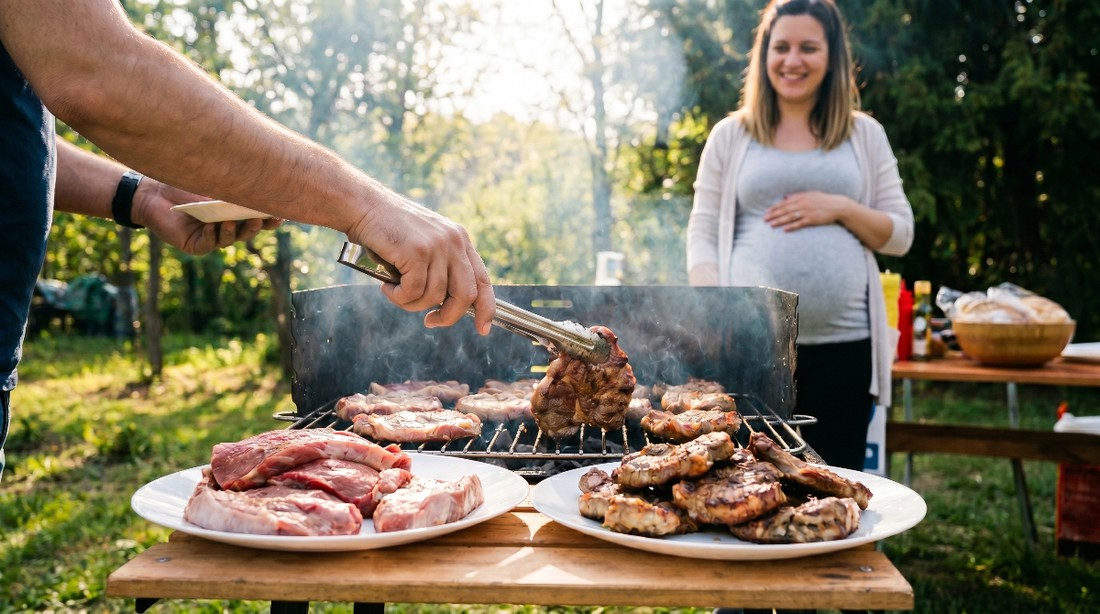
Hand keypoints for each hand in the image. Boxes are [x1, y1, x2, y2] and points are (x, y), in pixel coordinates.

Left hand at [133, 181, 282, 254]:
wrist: (151, 191)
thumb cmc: (181, 180)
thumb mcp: (211, 177)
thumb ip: (232, 176)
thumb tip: (260, 158)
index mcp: (235, 210)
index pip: (259, 215)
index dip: (272, 216)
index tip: (282, 211)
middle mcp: (227, 225)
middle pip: (249, 229)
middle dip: (258, 224)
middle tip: (265, 218)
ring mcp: (212, 236)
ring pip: (231, 238)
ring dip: (238, 231)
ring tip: (239, 222)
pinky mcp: (195, 244)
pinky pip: (209, 243)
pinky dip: (214, 236)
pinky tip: (216, 226)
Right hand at [346, 194, 494, 335]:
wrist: (362, 204)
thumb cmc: (387, 230)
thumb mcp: (424, 245)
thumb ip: (439, 268)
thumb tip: (443, 305)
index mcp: (460, 240)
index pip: (483, 280)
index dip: (486, 308)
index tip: (483, 328)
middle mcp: (454, 241)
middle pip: (466, 295)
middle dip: (449, 316)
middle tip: (430, 322)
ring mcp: (437, 246)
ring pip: (434, 297)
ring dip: (411, 304)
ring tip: (394, 291)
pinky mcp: (417, 252)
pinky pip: (414, 292)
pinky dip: (398, 297)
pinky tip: (386, 286)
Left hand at [764, 190, 846, 231]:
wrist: (837, 205)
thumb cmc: (822, 199)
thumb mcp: (810, 194)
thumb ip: (797, 195)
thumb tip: (785, 197)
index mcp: (801, 197)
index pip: (784, 203)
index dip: (774, 207)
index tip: (766, 211)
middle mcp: (802, 204)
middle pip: (784, 210)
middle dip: (773, 215)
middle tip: (765, 219)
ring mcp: (807, 212)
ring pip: (790, 217)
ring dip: (779, 221)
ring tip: (771, 225)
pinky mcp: (812, 219)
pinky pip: (799, 224)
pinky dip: (791, 226)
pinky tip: (784, 229)